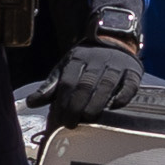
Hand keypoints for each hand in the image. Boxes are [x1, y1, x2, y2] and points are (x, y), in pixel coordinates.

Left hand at [28, 40, 144, 128]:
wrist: (114, 40)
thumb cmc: (86, 61)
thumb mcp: (65, 68)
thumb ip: (50, 87)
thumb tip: (31, 103)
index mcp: (78, 59)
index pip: (68, 81)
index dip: (63, 101)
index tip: (60, 118)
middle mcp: (97, 60)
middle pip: (86, 84)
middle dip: (77, 105)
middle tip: (72, 123)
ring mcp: (117, 65)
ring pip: (107, 85)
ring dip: (97, 103)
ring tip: (89, 119)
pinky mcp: (133, 71)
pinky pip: (130, 84)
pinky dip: (123, 96)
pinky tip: (114, 107)